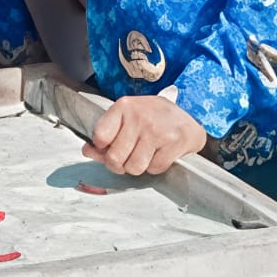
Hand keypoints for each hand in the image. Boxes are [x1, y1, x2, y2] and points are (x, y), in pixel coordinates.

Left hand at [82, 95, 206, 175]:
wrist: (188, 118)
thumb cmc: (154, 118)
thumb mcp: (127, 118)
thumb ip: (106, 135)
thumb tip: (87, 151)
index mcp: (123, 107)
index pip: (100, 137)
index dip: (102, 149)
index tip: (110, 147)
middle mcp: (139, 117)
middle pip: (115, 158)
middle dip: (120, 164)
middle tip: (128, 157)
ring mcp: (156, 130)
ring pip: (134, 167)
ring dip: (138, 167)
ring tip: (145, 154)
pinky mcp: (173, 143)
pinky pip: (154, 169)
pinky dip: (155, 167)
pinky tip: (159, 154)